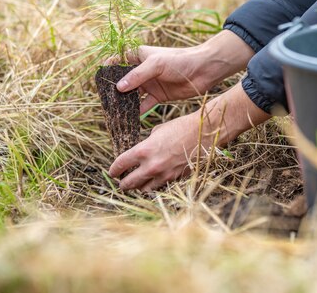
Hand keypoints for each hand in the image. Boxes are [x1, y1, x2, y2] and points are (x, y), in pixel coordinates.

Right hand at [107, 30, 254, 113]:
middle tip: (104, 102)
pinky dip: (137, 112)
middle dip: (113, 91)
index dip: (107, 70)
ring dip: (124, 103)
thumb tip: (118, 88)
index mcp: (139, 56)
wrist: (204, 69)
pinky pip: (144, 105)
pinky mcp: (159, 96)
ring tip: (113, 113)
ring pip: (132, 95)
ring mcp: (150, 83)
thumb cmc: (180, 60)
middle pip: (122, 81)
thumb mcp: (157, 64)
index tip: (99, 82)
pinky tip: (129, 119)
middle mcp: (142, 70)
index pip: (117, 61)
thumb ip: (138, 75)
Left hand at [108, 83, 271, 191]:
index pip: (120, 165)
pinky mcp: (176, 178)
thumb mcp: (158, 131)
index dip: (113, 170)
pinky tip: (154, 181)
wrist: (204, 133)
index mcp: (143, 151)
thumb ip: (147, 143)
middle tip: (120, 182)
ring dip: (138, 187)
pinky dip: (154, 185)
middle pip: (128, 183)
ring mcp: (164, 175)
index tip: (112, 172)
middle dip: (122, 183)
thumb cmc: (182, 127)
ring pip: (144, 189)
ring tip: (136, 184)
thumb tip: (141, 151)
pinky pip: (160, 187)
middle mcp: (151, 166)